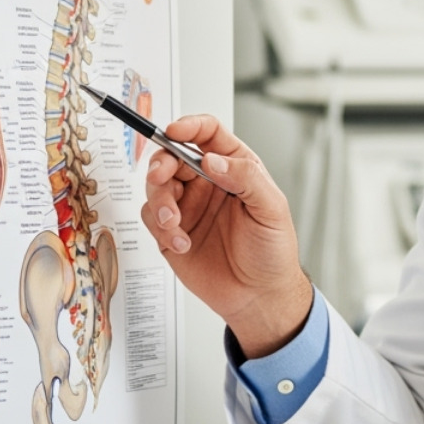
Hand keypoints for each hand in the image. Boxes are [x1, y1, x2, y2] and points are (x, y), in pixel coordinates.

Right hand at [140, 114, 312, 356]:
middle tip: (162, 178)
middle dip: (161, 164)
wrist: (259, 296)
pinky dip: (159, 229)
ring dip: (159, 202)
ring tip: (174, 225)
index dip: (189, 127)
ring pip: (156, 187)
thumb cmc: (273, 251)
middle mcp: (208, 183)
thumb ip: (245, 178)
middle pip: (172, 157)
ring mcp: (188, 207)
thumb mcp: (271, 209)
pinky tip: (181, 243)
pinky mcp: (171, 233)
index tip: (174, 131)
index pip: (208, 135)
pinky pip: (150, 219)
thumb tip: (213, 160)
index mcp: (236, 169)